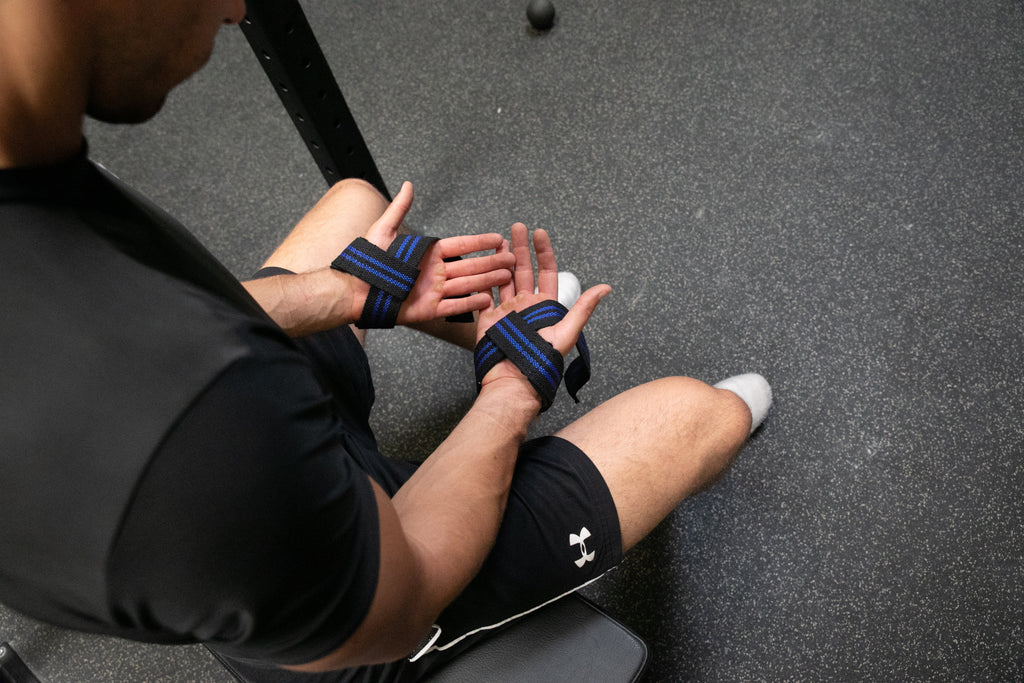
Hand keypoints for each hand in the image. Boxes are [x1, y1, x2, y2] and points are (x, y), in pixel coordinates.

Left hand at [360, 182, 514, 324]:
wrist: (356, 290)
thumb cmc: (370, 261)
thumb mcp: (384, 230)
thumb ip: (399, 208)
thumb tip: (408, 185)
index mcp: (428, 253)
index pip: (460, 245)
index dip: (480, 242)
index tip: (498, 238)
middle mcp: (435, 272)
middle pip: (470, 266)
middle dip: (492, 262)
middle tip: (512, 259)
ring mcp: (434, 291)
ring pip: (468, 285)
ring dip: (488, 281)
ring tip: (507, 276)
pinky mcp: (429, 310)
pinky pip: (454, 306)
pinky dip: (470, 304)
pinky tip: (487, 299)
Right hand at [476, 222, 610, 391]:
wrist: (514, 379)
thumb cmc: (541, 360)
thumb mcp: (567, 331)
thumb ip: (583, 308)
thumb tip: (606, 287)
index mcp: (544, 306)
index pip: (546, 272)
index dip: (544, 252)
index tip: (539, 233)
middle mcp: (524, 305)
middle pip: (522, 269)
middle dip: (520, 247)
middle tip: (517, 226)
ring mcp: (505, 311)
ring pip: (503, 278)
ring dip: (501, 259)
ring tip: (499, 241)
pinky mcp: (488, 319)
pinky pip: (484, 295)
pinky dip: (483, 279)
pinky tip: (481, 264)